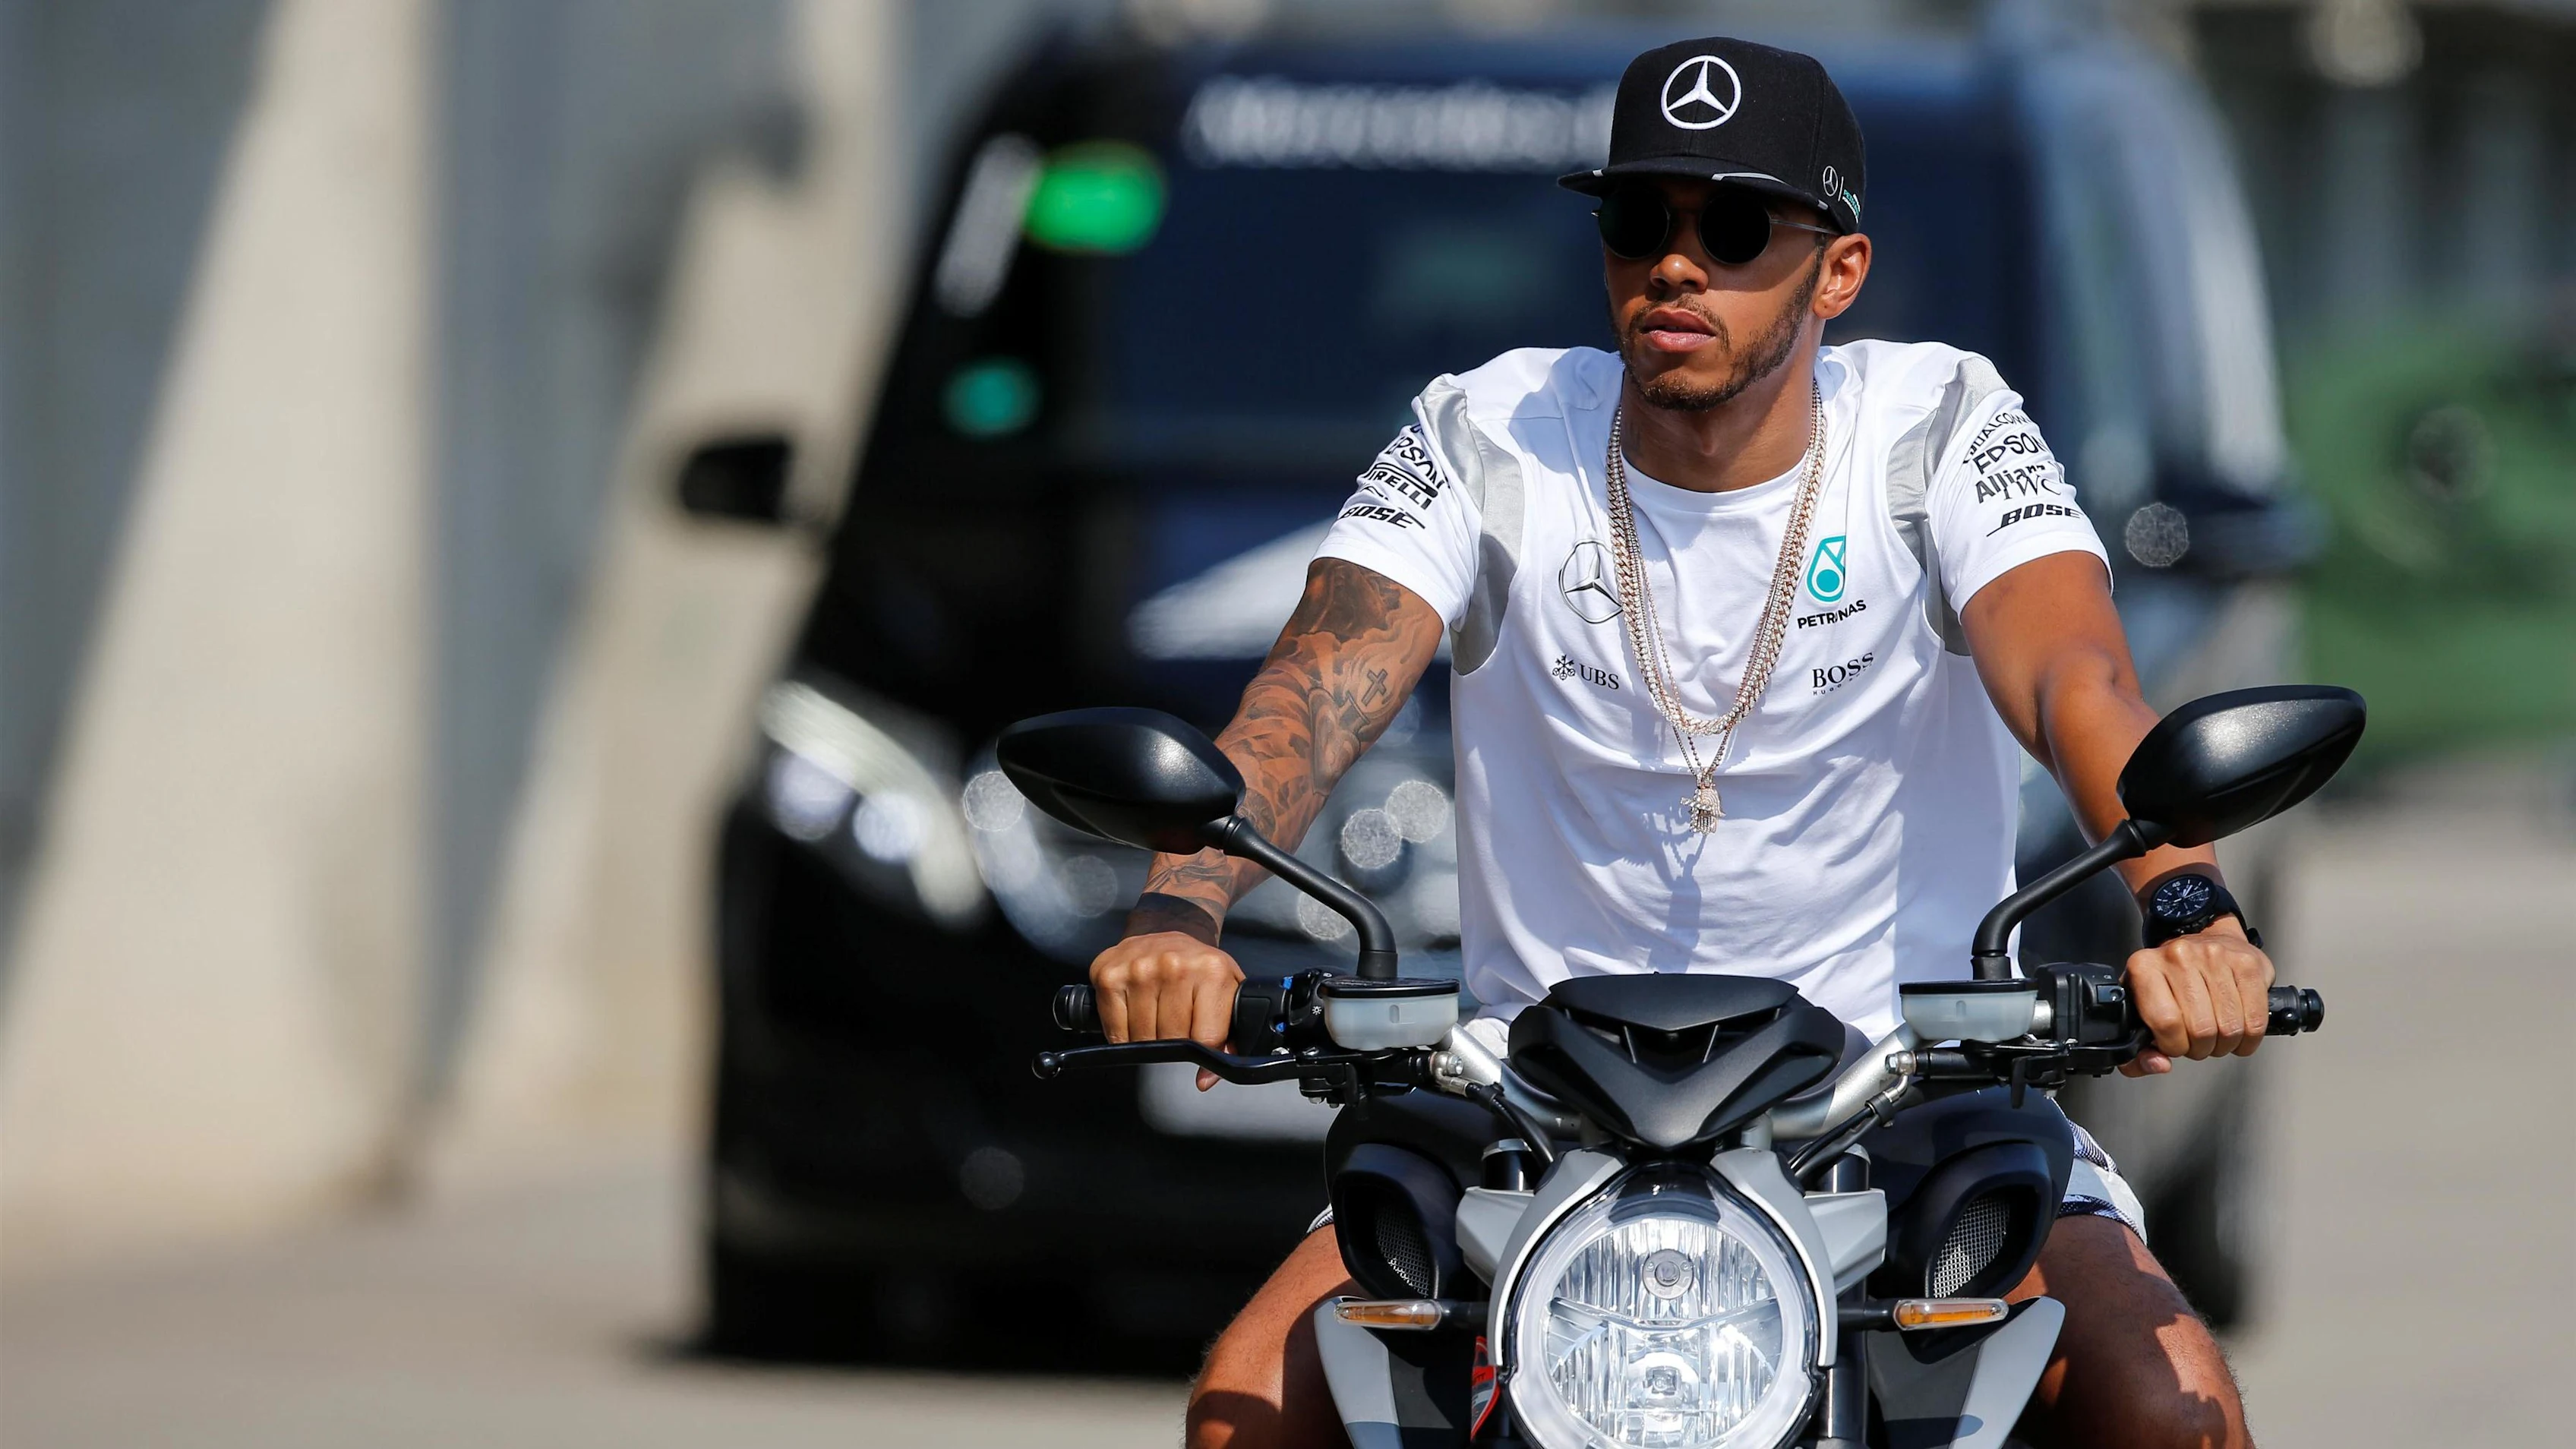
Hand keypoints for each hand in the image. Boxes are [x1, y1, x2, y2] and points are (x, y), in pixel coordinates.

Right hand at [1088, 930, 1242, 1090]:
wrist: (1166, 929)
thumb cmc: (1197, 967)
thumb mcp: (1226, 991)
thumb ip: (1229, 1038)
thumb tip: (1205, 1080)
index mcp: (1211, 971)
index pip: (1205, 1038)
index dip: (1203, 1052)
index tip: (1200, 1046)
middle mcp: (1173, 966)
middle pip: (1171, 1040)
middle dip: (1174, 1043)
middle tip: (1176, 1023)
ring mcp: (1138, 969)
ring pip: (1142, 1039)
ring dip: (1148, 1039)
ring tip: (1156, 1016)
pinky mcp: (1108, 975)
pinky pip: (1115, 1031)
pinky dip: (1123, 1035)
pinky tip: (1134, 1016)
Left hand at [2118, 917, 2272, 1076]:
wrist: (2202, 939)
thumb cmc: (2170, 981)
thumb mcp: (2141, 1009)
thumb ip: (2138, 1049)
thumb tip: (2159, 1065)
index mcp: (2144, 967)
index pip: (2166, 1022)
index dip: (2174, 1046)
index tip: (2176, 1046)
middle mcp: (2179, 957)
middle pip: (2201, 1029)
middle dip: (2201, 1049)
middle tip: (2198, 1043)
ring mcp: (2215, 956)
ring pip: (2230, 1027)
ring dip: (2226, 1045)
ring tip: (2217, 1037)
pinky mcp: (2246, 964)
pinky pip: (2255, 1018)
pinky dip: (2250, 1038)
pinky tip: (2240, 1034)